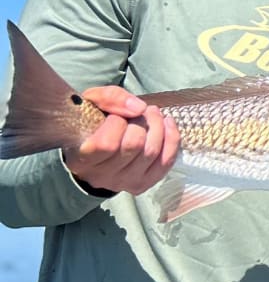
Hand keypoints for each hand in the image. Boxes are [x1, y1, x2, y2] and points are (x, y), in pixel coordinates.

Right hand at [65, 86, 180, 194]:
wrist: (93, 152)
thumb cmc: (90, 124)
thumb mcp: (91, 103)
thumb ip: (109, 98)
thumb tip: (139, 108)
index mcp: (83, 159)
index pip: (107, 144)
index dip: (116, 122)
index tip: (115, 115)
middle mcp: (103, 176)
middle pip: (134, 145)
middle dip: (142, 121)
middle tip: (141, 110)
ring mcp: (125, 182)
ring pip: (152, 151)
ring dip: (158, 126)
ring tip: (152, 113)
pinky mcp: (143, 183)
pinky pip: (166, 161)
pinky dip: (172, 139)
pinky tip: (167, 123)